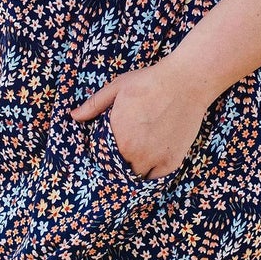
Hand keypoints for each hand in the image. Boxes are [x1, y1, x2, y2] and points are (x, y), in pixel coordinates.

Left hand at [71, 52, 216, 177]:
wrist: (186, 82)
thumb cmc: (150, 82)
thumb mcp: (117, 88)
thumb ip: (94, 105)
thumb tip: (74, 116)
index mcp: (118, 136)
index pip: (102, 157)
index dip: (103, 154)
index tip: (107, 149)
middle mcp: (134, 153)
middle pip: (118, 169)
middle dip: (117, 163)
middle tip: (121, 153)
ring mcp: (154, 159)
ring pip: (136, 176)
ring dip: (133, 169)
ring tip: (134, 158)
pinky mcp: (171, 162)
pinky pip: (155, 178)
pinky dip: (150, 173)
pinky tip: (149, 162)